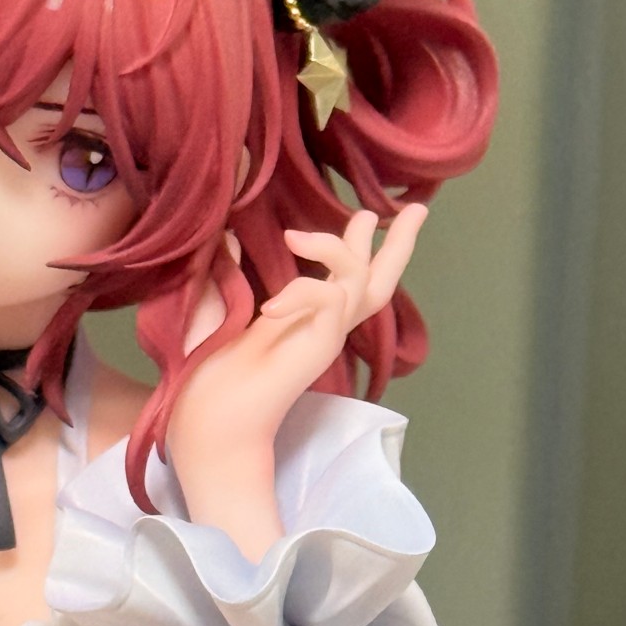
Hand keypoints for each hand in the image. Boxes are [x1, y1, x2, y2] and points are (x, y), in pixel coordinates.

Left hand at [173, 203, 426, 450]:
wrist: (210, 417)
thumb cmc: (208, 369)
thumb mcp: (219, 307)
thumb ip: (230, 272)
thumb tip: (230, 236)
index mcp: (307, 316)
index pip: (345, 276)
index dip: (359, 244)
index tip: (367, 214)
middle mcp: (326, 325)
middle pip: (380, 280)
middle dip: (400, 243)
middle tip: (416, 209)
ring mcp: (327, 336)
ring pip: (360, 278)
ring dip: (333, 248)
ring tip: (294, 237)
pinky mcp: (322, 346)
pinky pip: (330, 299)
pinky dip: (302, 290)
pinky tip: (269, 307)